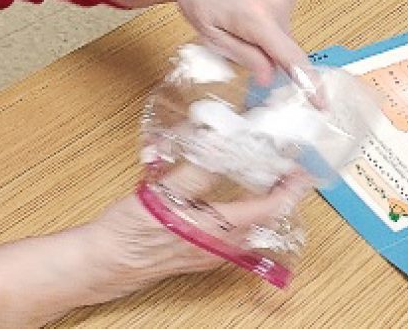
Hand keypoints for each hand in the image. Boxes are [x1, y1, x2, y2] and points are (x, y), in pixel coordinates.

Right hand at [70, 164, 312, 305]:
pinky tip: (233, 202)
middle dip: (280, 195)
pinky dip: (242, 216)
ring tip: (266, 180)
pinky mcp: (198, 256)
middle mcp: (220, 247)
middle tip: (287, 169)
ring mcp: (210, 255)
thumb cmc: (129, 231)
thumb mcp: (164, 193)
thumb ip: (198, 170)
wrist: (104, 262)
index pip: (269, 209)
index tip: (303, 170)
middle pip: (265, 221)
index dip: (290, 189)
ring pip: (250, 230)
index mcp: (217, 230)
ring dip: (262, 206)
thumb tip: (222, 145)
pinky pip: (233, 237)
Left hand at [165, 0, 310, 85]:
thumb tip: (269, 77)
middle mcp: (278, 3)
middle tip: (235, 40)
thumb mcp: (212, 35)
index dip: (309, 84)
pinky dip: (268, 24)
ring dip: (265, 38)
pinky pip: (282, 20)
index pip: (291, 57)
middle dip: (266, 55)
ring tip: (237, 19)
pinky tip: (247, 10)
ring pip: (283, 35)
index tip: (322, 104)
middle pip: (284, 48)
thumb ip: (244, 56)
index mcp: (257, 17)